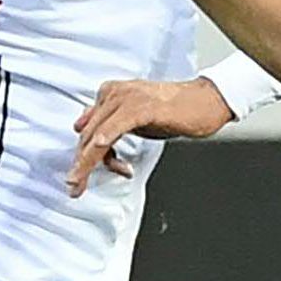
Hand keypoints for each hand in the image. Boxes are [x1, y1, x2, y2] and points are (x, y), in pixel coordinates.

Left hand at [67, 77, 233, 196]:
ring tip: (81, 182)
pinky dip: (104, 141)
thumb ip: (110, 124)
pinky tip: (98, 152)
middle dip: (79, 163)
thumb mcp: (135, 119)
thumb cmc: (174, 111)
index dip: (81, 156)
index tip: (77, 178)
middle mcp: (115, 93)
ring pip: (97, 135)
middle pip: (87, 134)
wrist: (205, 102)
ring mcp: (127, 99)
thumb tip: (84, 130)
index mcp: (111, 93)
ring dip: (86, 162)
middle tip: (74, 186)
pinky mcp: (142, 107)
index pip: (87, 129)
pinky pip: (116, 127)